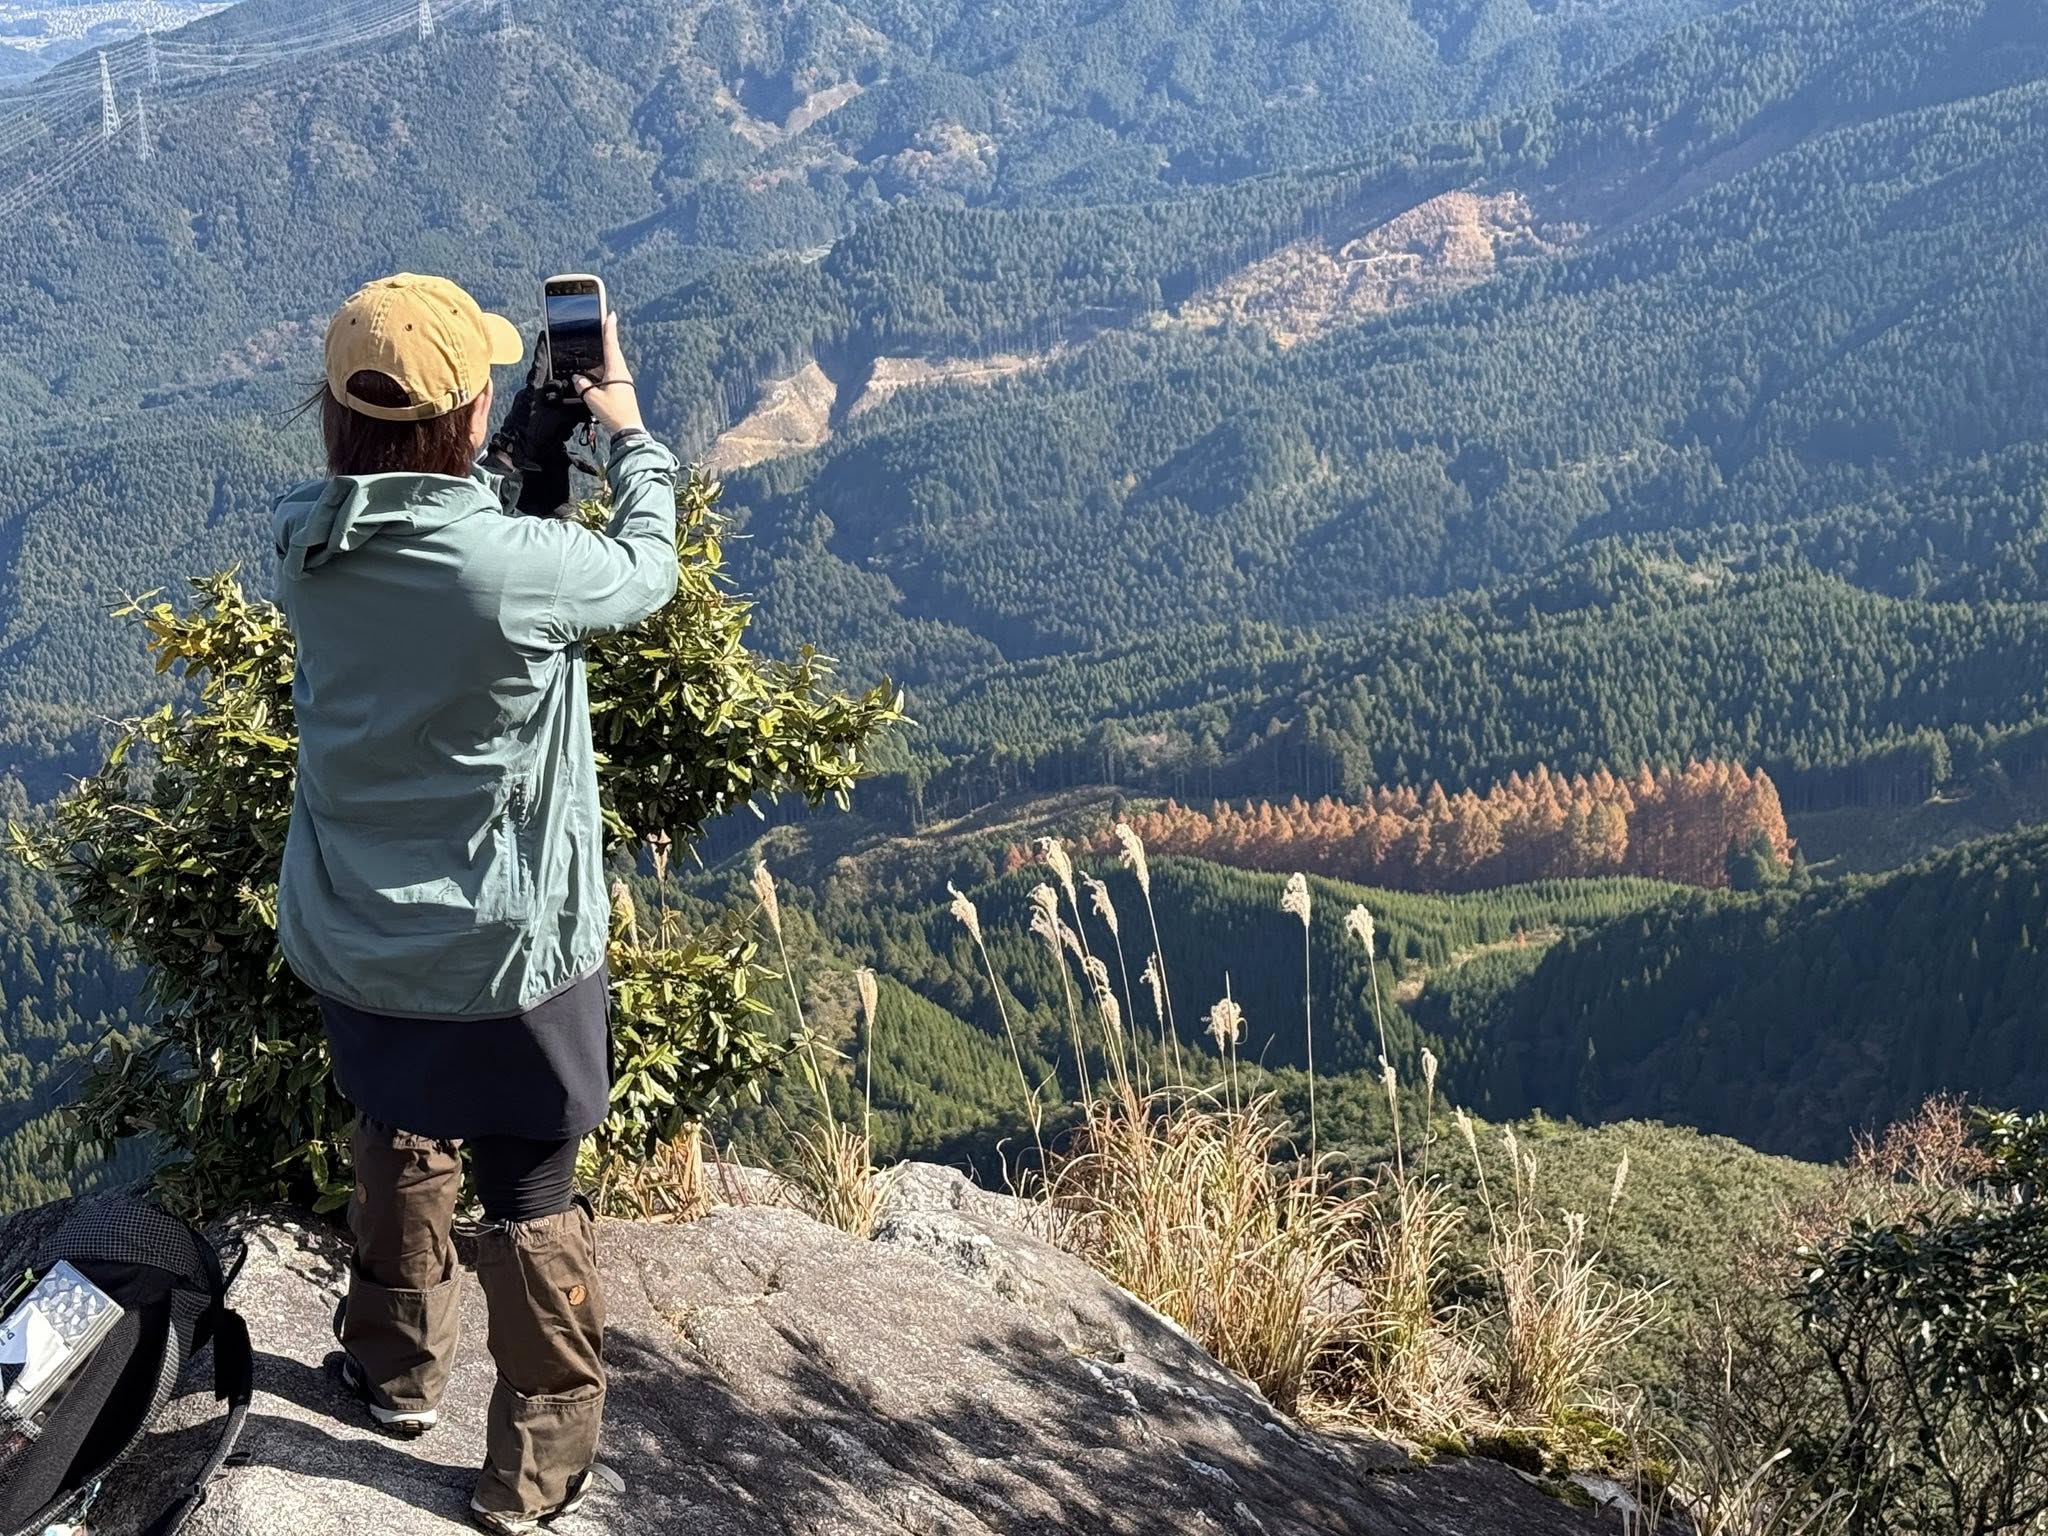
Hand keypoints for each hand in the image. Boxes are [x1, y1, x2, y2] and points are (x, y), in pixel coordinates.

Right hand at [572, 312, 644, 434]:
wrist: (628, 430)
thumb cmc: (614, 413)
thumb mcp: (593, 398)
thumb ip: (583, 386)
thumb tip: (578, 379)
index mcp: (616, 369)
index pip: (611, 344)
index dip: (609, 328)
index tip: (610, 314)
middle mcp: (621, 372)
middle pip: (608, 352)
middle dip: (600, 343)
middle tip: (595, 330)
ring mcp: (621, 381)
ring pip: (606, 366)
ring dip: (596, 363)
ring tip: (585, 360)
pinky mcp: (620, 389)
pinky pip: (607, 376)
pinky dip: (598, 374)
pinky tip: (589, 378)